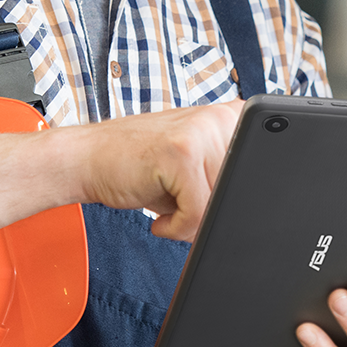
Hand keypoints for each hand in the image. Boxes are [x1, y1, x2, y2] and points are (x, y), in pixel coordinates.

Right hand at [78, 99, 242, 240]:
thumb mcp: (196, 166)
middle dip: (211, 215)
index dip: (234, 203)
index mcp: (232, 118)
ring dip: (193, 223)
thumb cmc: (140, 165)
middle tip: (182, 209)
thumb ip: (227, 177)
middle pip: (240, 193)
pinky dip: (176, 229)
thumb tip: (256, 215)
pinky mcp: (180, 153)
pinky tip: (159, 217)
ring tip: (169, 207)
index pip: (258, 177)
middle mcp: (221, 118)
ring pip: (221, 206)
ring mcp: (201, 132)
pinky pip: (197, 214)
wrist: (87, 158)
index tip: (207, 206)